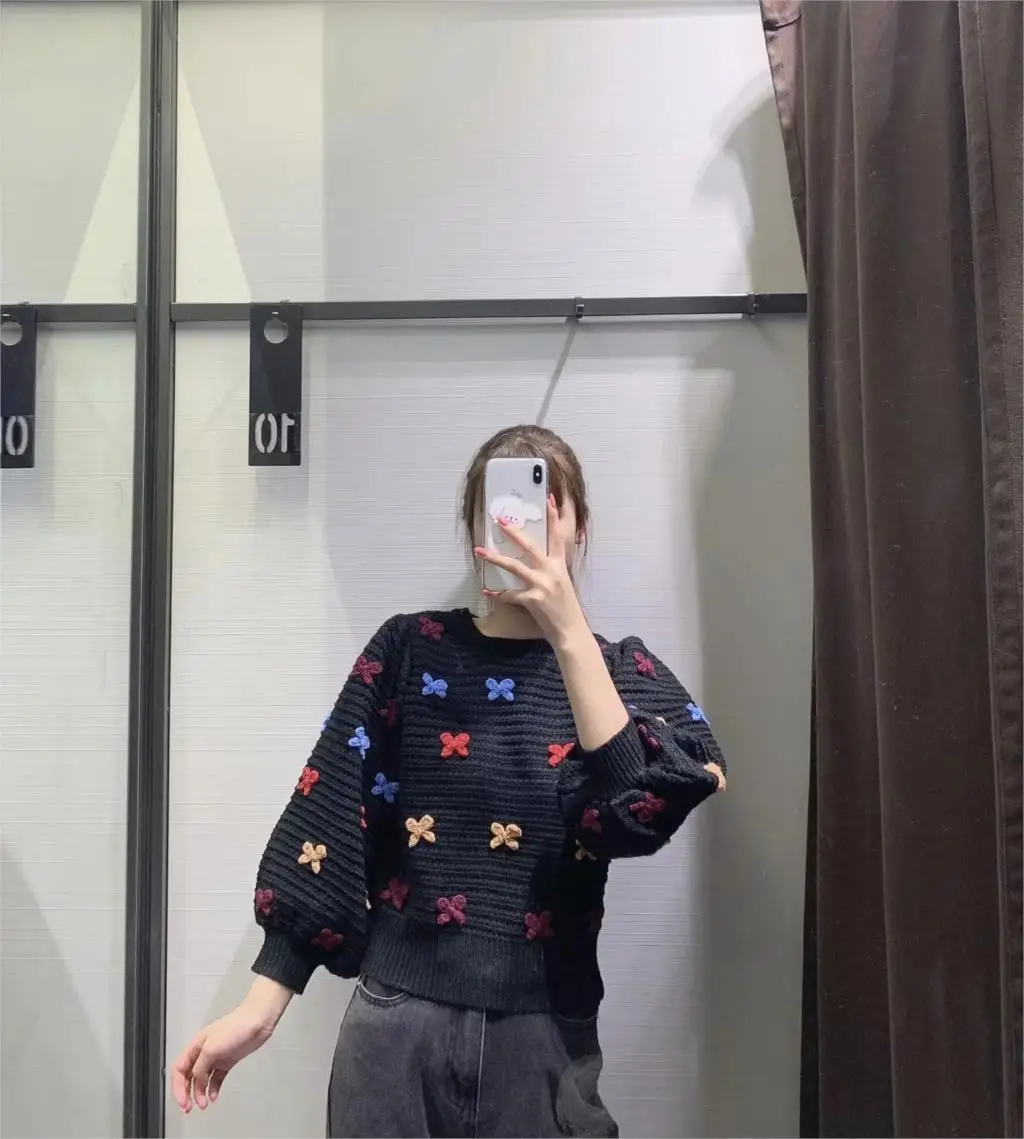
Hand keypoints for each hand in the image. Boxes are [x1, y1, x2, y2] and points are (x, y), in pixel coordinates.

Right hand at [170, 979, 288, 1111]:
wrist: (258, 1022)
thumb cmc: (236, 1028)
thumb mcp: (211, 1048)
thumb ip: (200, 1066)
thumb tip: (197, 1080)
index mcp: (196, 1046)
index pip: (179, 1069)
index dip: (178, 1087)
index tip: (182, 1101)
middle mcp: (204, 1052)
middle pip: (188, 1076)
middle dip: (186, 1093)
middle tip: (188, 1108)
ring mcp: (216, 1057)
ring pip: (202, 1079)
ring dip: (200, 1093)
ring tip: (203, 1105)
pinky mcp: (228, 1061)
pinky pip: (216, 1078)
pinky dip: (213, 1088)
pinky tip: (214, 1096)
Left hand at [474, 496, 586, 647]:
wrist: (570, 630)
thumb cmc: (566, 609)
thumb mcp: (563, 584)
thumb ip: (552, 571)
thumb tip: (537, 563)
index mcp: (560, 566)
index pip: (557, 537)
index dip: (553, 518)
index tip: (549, 499)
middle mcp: (551, 571)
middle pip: (530, 546)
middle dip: (514, 532)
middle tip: (501, 521)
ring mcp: (541, 584)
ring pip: (514, 566)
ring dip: (495, 558)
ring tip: (480, 551)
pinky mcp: (533, 599)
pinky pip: (510, 594)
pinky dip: (498, 594)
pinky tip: (488, 591)